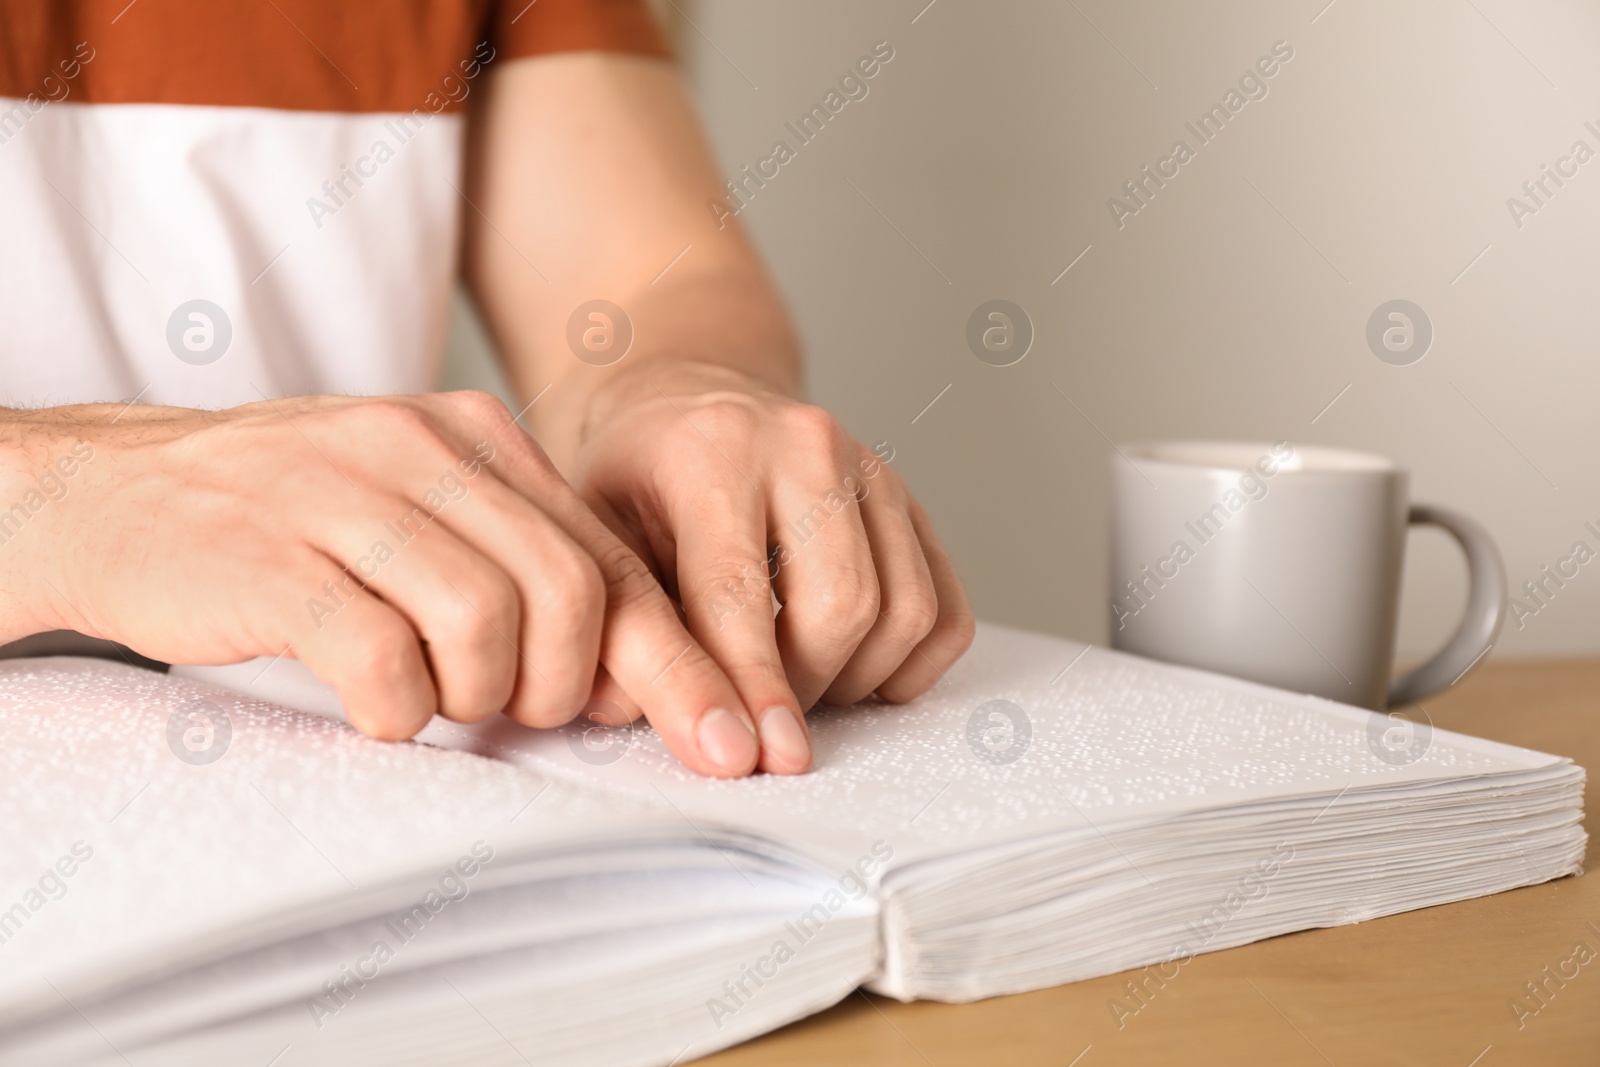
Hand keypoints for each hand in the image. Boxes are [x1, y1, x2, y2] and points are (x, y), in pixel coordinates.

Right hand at [0, 391, 763, 776]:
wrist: (114, 493)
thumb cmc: (294, 526)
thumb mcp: (424, 519)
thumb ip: (526, 572)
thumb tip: (636, 684)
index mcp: (478, 437)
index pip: (615, 557)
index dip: (678, 663)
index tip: (727, 742)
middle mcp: (421, 446)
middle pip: (574, 590)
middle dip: (575, 686)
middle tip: (522, 714)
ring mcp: (341, 491)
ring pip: (489, 619)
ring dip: (480, 696)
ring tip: (435, 700)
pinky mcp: (267, 554)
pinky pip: (380, 652)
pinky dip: (397, 705)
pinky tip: (375, 706)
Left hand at [572, 361, 976, 774]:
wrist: (689, 400)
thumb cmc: (635, 480)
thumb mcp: (598, 538)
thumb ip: (623, 622)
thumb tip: (646, 717)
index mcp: (714, 449)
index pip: (741, 592)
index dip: (750, 688)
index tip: (748, 758)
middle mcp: (807, 444)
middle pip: (843, 606)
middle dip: (803, 686)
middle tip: (758, 708)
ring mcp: (872, 468)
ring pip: (905, 612)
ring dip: (855, 679)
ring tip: (798, 682)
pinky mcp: (911, 500)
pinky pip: (946, 609)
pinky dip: (908, 664)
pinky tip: (852, 667)